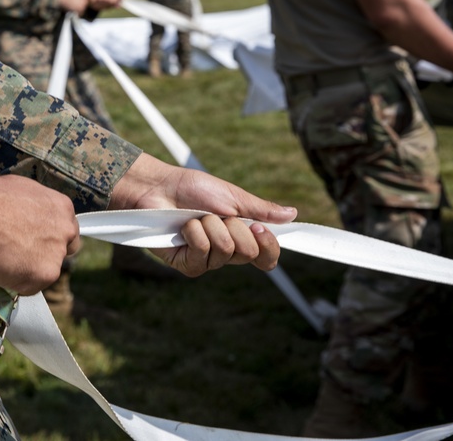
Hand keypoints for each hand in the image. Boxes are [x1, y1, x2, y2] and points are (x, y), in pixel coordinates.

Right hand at [0, 171, 80, 294]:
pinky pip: (28, 286)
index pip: (66, 231)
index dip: (49, 238)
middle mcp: (64, 231)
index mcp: (61, 208)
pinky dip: (13, 283)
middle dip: (41, 256)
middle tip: (17, 254)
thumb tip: (25, 218)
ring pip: (43, 272)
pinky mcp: (43, 276)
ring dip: (26, 271)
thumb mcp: (19, 191)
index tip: (35, 242)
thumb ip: (32, 210)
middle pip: (59, 253)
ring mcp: (55, 255)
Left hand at [109, 154, 295, 275]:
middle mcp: (227, 253)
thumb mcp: (233, 196)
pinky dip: (195, 232)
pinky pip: (203, 252)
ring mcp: (207, 260)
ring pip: (226, 250)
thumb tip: (293, 214)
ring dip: (211, 225)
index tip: (258, 228)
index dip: (268, 246)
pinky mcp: (187, 264)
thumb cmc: (193, 189)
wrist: (159, 187)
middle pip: (249, 253)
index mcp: (241, 237)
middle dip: (234, 226)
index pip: (267, 258)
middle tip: (216, 214)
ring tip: (196, 217)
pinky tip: (185, 226)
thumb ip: (261, 210)